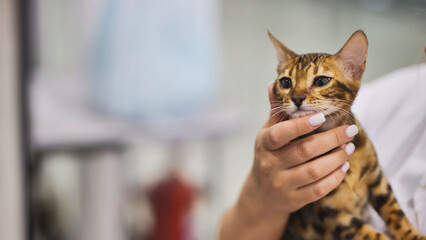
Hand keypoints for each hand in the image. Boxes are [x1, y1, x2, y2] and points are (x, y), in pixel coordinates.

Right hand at [218, 83, 357, 239]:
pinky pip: (318, 190)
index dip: (302, 125)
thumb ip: (276, 111)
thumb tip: (274, 83)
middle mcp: (271, 164)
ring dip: (337, 157)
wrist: (261, 195)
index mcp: (264, 144)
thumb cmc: (268, 156)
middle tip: (350, 129)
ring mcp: (282, 184)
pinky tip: (344, 166)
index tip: (322, 116)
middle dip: (331, 138)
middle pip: (305, 150)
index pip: (281, 133)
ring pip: (315, 171)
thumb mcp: (267, 133)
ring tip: (349, 147)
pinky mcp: (294, 199)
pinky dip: (334, 177)